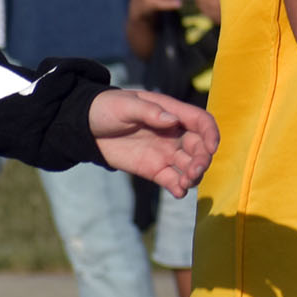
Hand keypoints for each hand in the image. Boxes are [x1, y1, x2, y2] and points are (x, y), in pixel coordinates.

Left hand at [87, 89, 218, 195]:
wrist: (85, 127)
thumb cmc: (107, 108)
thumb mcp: (125, 105)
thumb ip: (149, 112)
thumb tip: (172, 120)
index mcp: (172, 112)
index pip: (201, 122)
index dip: (211, 133)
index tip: (212, 147)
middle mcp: (174, 134)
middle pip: (199, 147)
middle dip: (203, 159)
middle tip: (195, 171)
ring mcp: (165, 152)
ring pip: (189, 165)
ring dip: (194, 175)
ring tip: (186, 182)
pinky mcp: (154, 169)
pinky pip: (172, 180)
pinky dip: (179, 187)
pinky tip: (179, 191)